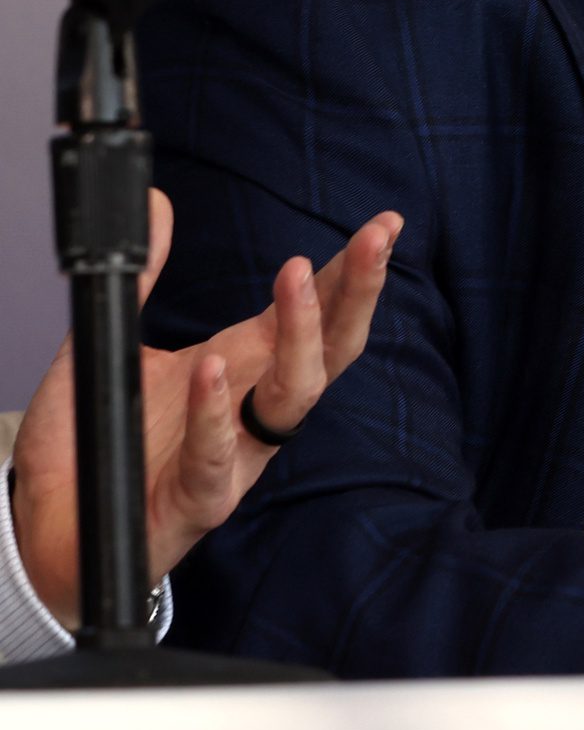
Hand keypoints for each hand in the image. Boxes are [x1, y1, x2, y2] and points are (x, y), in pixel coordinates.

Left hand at [11, 190, 401, 629]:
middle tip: (374, 240)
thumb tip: (158, 203)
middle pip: (332, 348)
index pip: (317, 310)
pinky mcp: (196, 501)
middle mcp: (252, 407)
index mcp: (244, 364)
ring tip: (295, 275)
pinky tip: (209, 368)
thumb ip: (142, 276)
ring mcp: (235, 456)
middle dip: (358, 293)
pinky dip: (214, 413)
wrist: (52, 527)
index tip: (384, 224)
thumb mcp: (113, 341)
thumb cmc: (97, 440)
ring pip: (294, 397)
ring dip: (301, 334)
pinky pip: (216, 458)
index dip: (353, 269)